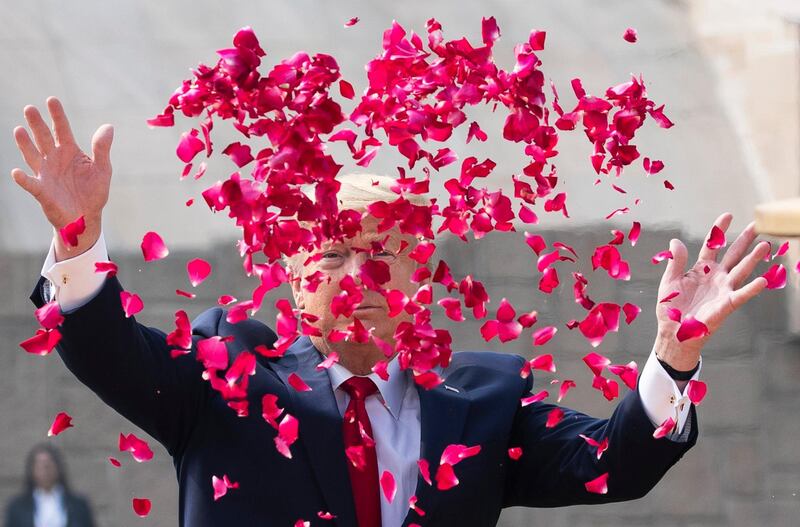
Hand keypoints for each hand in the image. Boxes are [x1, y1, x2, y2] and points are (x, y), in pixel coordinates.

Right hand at [11, 97, 113, 260]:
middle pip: (44, 138)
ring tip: (18, 130)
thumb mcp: (103, 169)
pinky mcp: (42, 191)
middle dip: (37, 124)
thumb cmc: (94, 192)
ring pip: (33, 156)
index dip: (57, 115)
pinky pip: (31, 184)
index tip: (51, 99)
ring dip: (25, 144)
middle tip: (29, 108)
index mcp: (70, 151)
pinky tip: (16, 173)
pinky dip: (23, 179)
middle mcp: (54, 159)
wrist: (87, 217)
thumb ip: (102, 149)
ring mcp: (46, 174)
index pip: (62, 129)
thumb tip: (108, 126)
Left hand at [654, 212, 770, 370]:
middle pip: (733, 254)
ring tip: (765, 246)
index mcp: (701, 269)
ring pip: (741, 270)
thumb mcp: (669, 281)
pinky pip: (741, 294)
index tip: (728, 215)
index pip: (712, 245)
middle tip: (757, 226)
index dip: (719, 231)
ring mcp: (723, 289)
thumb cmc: (671, 308)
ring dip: (753, 259)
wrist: (673, 332)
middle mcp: (716, 277)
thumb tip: (676, 241)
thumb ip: (676, 261)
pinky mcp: (726, 304)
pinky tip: (763, 280)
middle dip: (744, 240)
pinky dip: (752, 288)